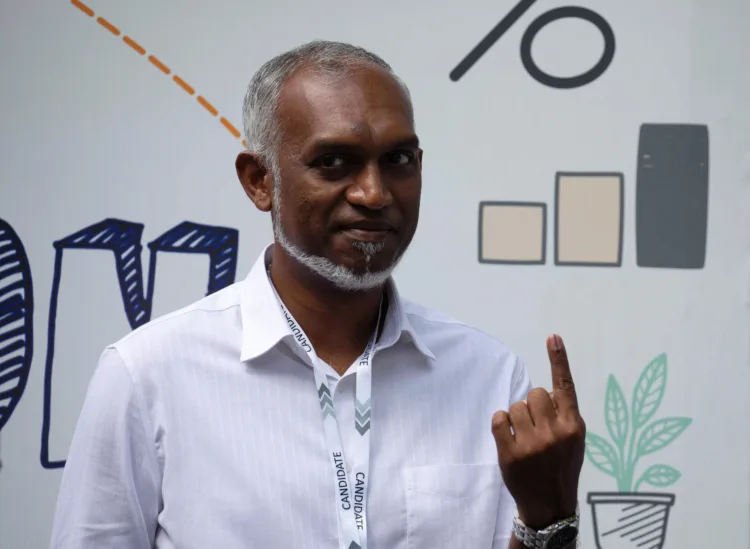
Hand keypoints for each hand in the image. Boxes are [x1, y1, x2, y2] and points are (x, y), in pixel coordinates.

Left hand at [492, 335, 585, 530]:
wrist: (550, 504)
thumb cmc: (561, 466)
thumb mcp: (574, 441)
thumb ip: (563, 415)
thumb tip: (544, 389)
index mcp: (574, 426)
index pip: (565, 387)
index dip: (559, 360)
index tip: (553, 337)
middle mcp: (555, 432)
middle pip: (535, 393)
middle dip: (533, 405)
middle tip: (536, 426)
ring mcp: (532, 443)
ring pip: (516, 405)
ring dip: (517, 416)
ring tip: (525, 436)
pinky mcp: (511, 453)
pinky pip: (499, 418)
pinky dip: (501, 423)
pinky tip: (509, 437)